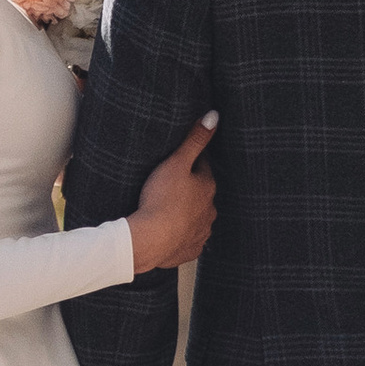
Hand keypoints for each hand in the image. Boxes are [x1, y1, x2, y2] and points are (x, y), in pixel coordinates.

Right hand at [128, 111, 216, 273]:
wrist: (150, 240)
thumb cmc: (161, 199)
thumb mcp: (176, 162)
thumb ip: (195, 140)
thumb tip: (214, 116)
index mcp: (207, 187)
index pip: (202, 167)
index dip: (189, 162)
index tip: (177, 161)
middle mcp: (210, 210)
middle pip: (200, 194)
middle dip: (189, 189)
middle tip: (168, 185)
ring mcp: (201, 232)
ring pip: (196, 217)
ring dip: (185, 212)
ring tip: (166, 208)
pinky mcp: (190, 249)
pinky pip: (187, 239)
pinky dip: (180, 234)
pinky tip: (168, 230)